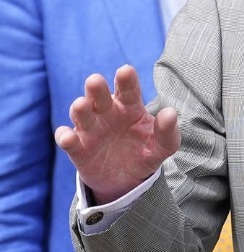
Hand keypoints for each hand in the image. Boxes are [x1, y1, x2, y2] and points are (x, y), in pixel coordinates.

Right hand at [54, 64, 179, 203]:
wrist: (128, 180)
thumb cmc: (146, 152)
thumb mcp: (162, 146)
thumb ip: (167, 131)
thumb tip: (171, 113)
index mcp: (130, 106)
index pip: (128, 89)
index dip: (126, 80)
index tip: (125, 71)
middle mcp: (107, 112)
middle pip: (99, 95)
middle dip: (96, 88)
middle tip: (95, 82)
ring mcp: (90, 128)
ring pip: (81, 113)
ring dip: (79, 108)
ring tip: (81, 105)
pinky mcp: (78, 148)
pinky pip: (68, 140)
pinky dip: (65, 137)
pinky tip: (67, 137)